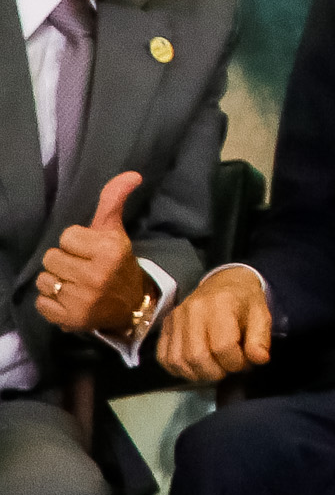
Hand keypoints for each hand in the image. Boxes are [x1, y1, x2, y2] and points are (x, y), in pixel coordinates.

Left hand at [34, 170, 148, 335]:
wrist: (132, 307)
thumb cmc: (118, 264)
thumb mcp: (116, 232)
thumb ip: (113, 201)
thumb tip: (132, 174)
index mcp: (109, 251)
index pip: (66, 236)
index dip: (77, 243)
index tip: (90, 251)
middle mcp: (95, 276)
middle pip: (51, 258)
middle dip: (64, 261)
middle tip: (80, 268)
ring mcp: (82, 300)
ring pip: (44, 280)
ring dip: (56, 281)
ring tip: (73, 284)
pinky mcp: (70, 319)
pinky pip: (41, 303)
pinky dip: (51, 302)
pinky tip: (68, 300)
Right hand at [159, 267, 269, 383]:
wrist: (225, 283)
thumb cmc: (244, 300)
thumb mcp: (262, 314)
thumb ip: (260, 338)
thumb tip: (259, 359)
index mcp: (220, 304)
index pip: (223, 346)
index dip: (235, 363)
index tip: (244, 363)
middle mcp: (193, 310)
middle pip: (197, 356)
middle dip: (216, 372)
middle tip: (229, 368)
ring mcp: (175, 318)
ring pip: (178, 360)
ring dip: (198, 373)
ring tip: (214, 368)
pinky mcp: (165, 327)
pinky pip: (164, 358)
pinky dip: (179, 370)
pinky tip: (196, 368)